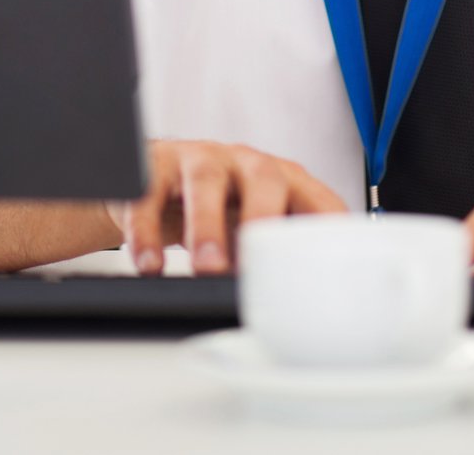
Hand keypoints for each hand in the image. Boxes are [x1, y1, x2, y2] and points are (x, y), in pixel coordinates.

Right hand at [108, 140, 345, 275]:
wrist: (155, 182)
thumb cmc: (218, 211)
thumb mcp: (254, 231)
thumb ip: (274, 260)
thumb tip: (290, 314)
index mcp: (284, 181)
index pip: (319, 201)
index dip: (325, 231)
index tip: (323, 268)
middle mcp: (245, 163)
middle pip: (264, 178)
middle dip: (261, 219)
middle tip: (255, 264)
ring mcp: (200, 159)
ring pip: (205, 181)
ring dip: (207, 226)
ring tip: (206, 268)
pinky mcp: (155, 165)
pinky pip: (149, 193)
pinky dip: (148, 232)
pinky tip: (150, 264)